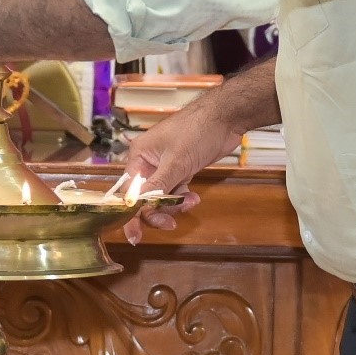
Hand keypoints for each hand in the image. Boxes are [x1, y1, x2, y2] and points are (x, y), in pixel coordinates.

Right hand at [110, 101, 240, 239]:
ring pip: (162, 197)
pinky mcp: (181, 169)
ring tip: (191, 202)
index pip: (129, 192)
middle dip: (158, 211)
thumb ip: (157, 186)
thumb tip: (138, 207)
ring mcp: (165, 166)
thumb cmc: (197, 132)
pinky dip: (183, 198)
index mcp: (139, 156)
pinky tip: (194, 198)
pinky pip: (175, 191)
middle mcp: (148, 162)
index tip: (134, 236)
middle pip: (145, 197)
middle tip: (170, 224)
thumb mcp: (176, 162)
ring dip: (174, 205)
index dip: (131, 215)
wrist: (226, 118)